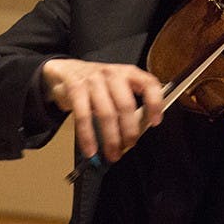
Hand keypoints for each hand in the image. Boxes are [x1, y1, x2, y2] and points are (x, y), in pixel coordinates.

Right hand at [41, 59, 164, 161]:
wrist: (67, 70)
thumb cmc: (97, 83)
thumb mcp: (117, 86)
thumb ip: (129, 103)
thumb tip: (139, 131)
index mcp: (128, 73)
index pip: (149, 84)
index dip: (155, 103)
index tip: (155, 122)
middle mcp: (112, 74)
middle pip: (126, 104)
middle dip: (129, 130)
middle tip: (130, 144)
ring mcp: (94, 81)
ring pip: (106, 113)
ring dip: (110, 138)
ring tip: (112, 153)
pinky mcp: (76, 89)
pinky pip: (83, 116)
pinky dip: (87, 136)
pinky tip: (91, 149)